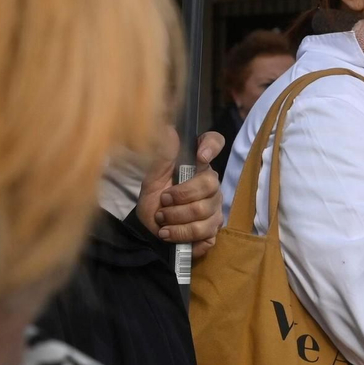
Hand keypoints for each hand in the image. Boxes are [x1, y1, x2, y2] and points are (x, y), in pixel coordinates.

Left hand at [136, 128, 224, 258]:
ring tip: (162, 220)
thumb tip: (169, 128)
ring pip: (204, 213)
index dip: (211, 146)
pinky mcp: (212, 231)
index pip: (214, 142)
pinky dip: (182, 235)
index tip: (200, 156)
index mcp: (198, 165)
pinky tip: (170, 234)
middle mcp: (211, 185)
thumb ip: (163, 156)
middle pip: (209, 186)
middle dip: (180, 198)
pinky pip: (205, 234)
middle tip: (163, 202)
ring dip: (176, 219)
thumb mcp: (152, 176)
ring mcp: (215, 209)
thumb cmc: (154, 198)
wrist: (148, 228)